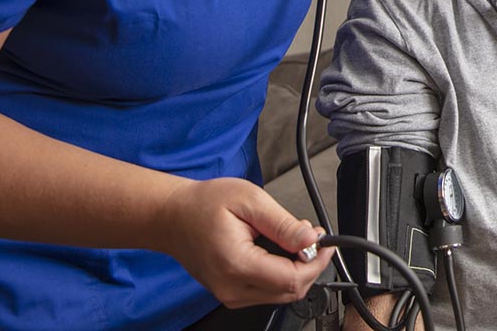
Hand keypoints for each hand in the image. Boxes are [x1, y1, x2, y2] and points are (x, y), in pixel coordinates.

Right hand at [152, 177, 334, 307]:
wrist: (171, 216)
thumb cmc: (203, 204)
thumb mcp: (249, 200)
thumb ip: (283, 224)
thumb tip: (311, 240)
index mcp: (237, 264)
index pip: (292, 279)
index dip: (316, 261)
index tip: (325, 241)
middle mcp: (232, 287)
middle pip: (290, 291)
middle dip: (310, 265)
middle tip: (311, 237)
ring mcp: (229, 294)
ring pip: (280, 294)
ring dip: (297, 270)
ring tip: (294, 240)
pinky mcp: (230, 292)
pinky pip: (266, 291)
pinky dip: (281, 274)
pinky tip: (279, 251)